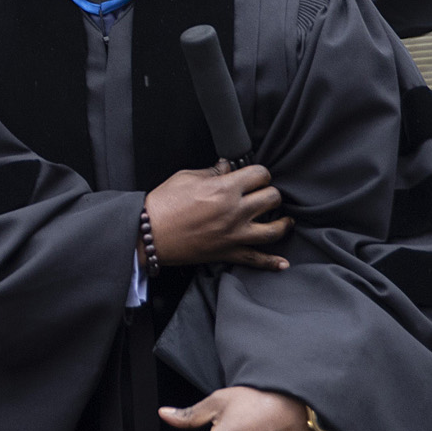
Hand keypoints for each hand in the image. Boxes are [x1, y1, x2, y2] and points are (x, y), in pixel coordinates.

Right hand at [144, 163, 291, 269]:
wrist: (147, 234)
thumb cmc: (162, 205)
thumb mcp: (186, 177)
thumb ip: (211, 172)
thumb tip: (226, 167)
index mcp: (224, 189)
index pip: (260, 175)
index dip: (260, 173)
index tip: (255, 177)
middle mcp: (235, 211)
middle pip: (272, 199)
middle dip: (270, 193)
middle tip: (263, 195)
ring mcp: (234, 234)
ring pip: (274, 230)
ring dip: (282, 223)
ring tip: (284, 220)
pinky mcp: (227, 252)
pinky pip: (255, 259)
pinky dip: (271, 263)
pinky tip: (282, 263)